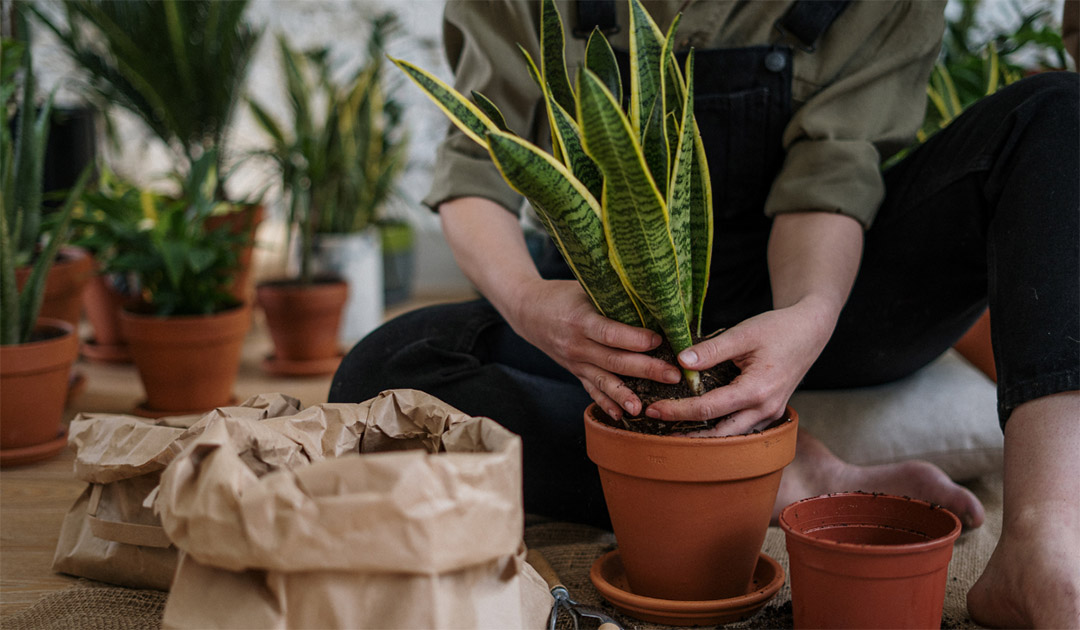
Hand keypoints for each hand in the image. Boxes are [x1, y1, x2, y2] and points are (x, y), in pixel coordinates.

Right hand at [507, 279, 682, 419]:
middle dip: (645, 369)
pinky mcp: (575, 372)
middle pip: (613, 361)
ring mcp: (574, 362)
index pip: (610, 333)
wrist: (528, 310)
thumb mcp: (584, 288)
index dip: (635, 339)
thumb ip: (612, 296)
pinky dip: (605, 404)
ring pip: (603, 381)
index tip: (660, 340)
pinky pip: (591, 390)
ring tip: (644, 408)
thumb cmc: (562, 295)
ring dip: (625, 395)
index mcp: (580, 320)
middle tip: (673, 375)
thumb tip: (651, 299)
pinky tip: (621, 416)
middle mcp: (576, 345)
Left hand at [644, 297, 835, 435]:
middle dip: (687, 434)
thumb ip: (711, 350)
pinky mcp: (771, 412)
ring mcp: (771, 414)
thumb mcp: (743, 333)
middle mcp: (766, 409)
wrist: (810, 331)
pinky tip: (700, 423)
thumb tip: (680, 362)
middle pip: (720, 433)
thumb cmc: (779, 329)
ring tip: (673, 430)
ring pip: (733, 436)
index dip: (678, 411)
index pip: (709, 409)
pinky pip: (743, 428)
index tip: (653, 410)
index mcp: (757, 390)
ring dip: (704, 436)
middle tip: (657, 428)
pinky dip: (721, 429)